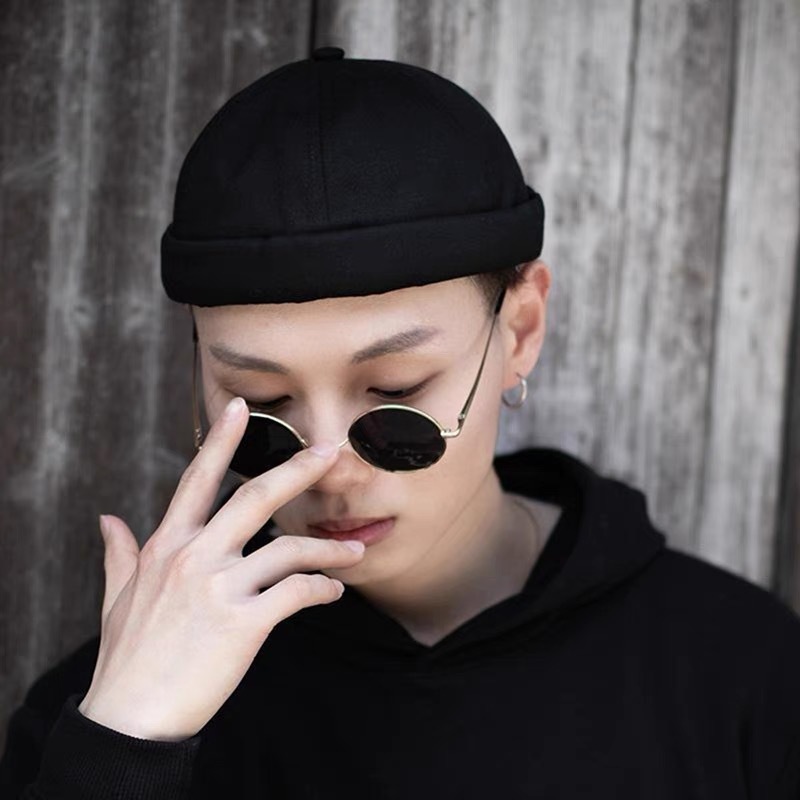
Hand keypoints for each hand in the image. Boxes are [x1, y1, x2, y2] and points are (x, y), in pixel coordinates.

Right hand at [77, 396, 364, 740]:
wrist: (131, 718)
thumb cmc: (128, 657)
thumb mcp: (116, 597)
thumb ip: (119, 553)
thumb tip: (107, 519)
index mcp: (167, 546)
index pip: (196, 480)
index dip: (221, 440)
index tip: (241, 407)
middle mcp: (194, 557)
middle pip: (254, 497)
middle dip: (297, 470)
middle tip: (331, 451)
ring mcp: (219, 588)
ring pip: (289, 549)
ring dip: (329, 549)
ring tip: (354, 552)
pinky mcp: (243, 623)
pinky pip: (297, 592)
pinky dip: (322, 589)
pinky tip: (333, 592)